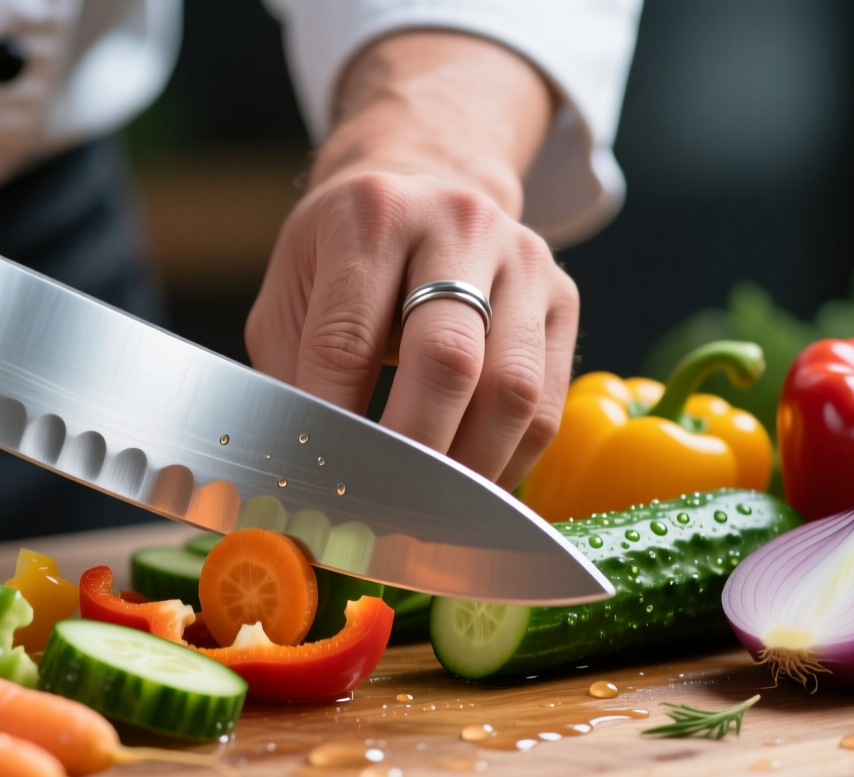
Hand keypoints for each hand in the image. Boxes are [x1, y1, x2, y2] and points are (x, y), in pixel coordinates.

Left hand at [244, 32, 575, 488]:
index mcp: (372, 216)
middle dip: (412, 453)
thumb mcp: (293, 290)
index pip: (348, 340)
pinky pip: (548, 403)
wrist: (424, 185)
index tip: (318, 480)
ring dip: (469, 468)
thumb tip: (300, 471)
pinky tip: (471, 485)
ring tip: (430, 513)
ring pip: (512, 388)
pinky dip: (510, 460)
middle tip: (381, 511)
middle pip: (447, 360)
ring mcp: (522, 259)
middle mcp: (457, 224)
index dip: (332, 422)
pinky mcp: (563, 297)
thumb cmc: (343, 256)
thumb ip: (290, 371)